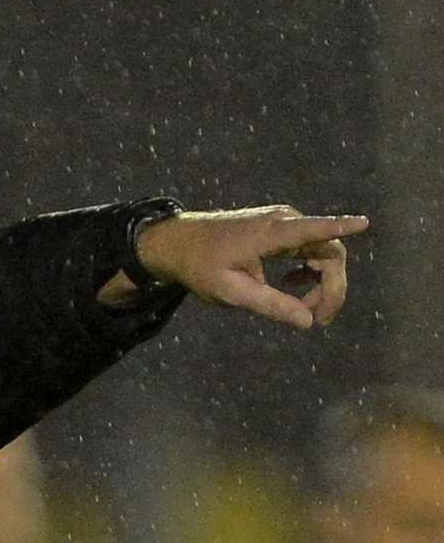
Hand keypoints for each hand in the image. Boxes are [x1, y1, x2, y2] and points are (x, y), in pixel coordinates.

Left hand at [127, 205, 368, 327]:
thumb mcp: (231, 292)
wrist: (178, 243)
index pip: (313, 229)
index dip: (340, 227)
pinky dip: (308, 272)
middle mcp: (284, 221)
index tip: (363, 223)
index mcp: (271, 233)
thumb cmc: (200, 266)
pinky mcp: (281, 229)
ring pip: (322, 252)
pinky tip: (290, 286)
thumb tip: (307, 322)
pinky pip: (310, 249)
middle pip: (329, 252)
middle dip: (331, 288)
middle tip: (319, 320)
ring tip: (303, 309)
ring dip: (320, 282)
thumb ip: (270, 305)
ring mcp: (284, 222)